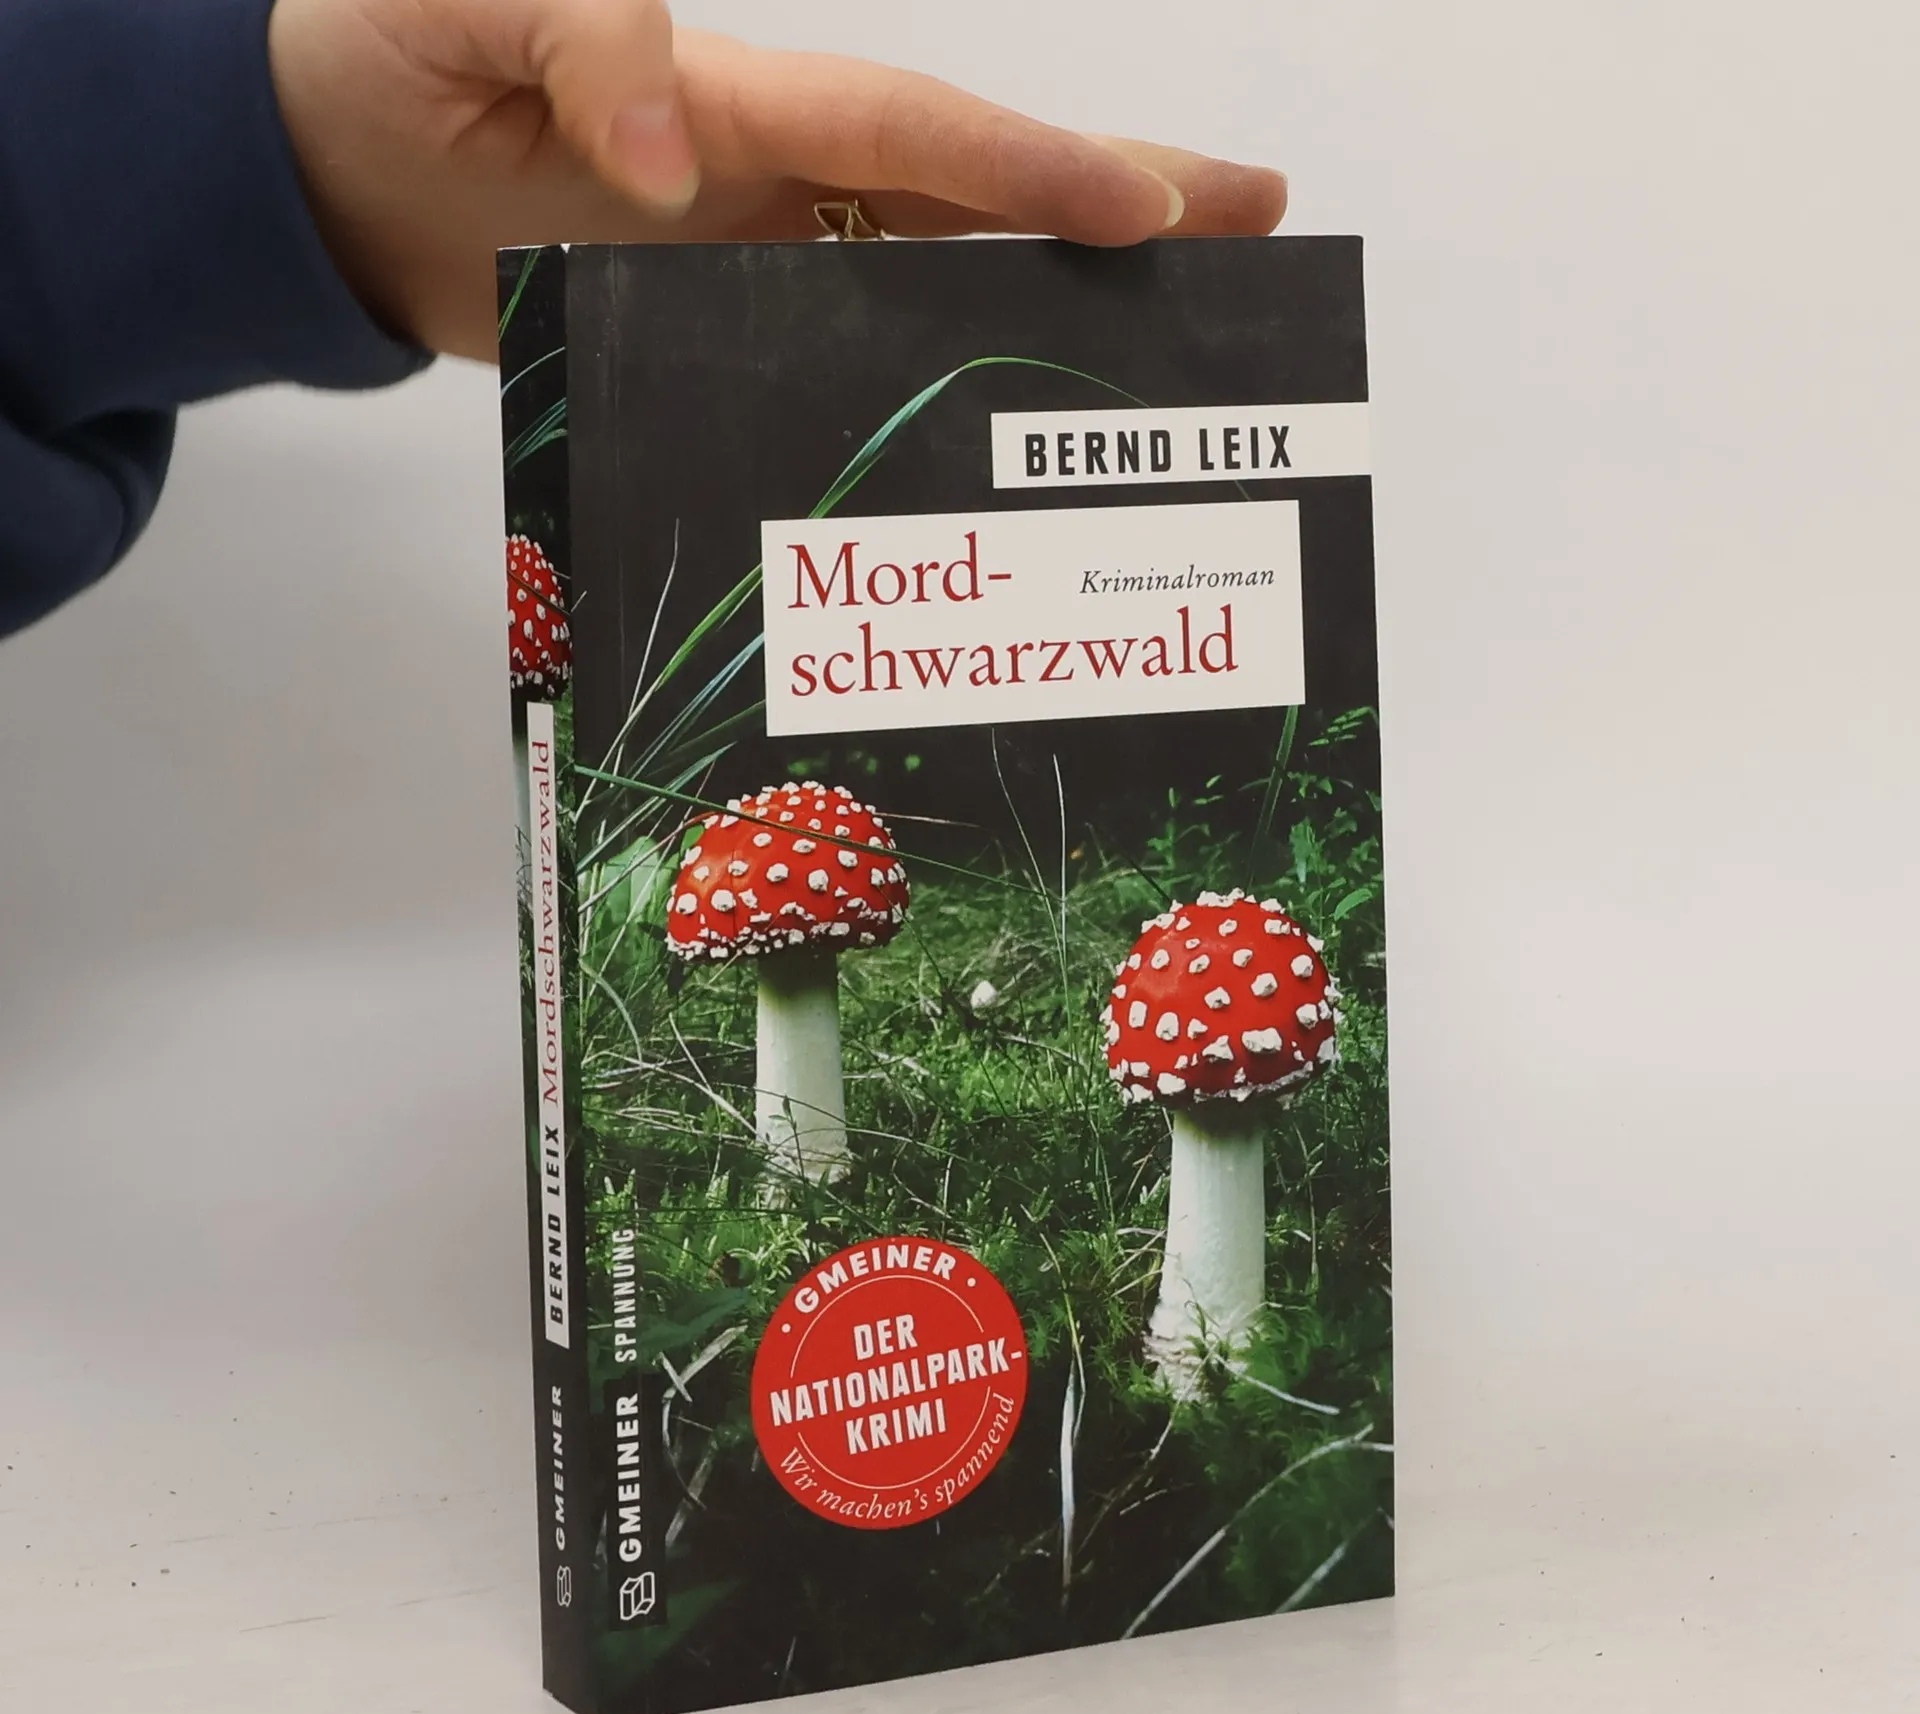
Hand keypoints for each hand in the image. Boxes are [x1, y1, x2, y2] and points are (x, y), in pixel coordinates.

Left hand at [268, 0, 1289, 360]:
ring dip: (1048, 315)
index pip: (911, 135)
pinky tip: (985, 457)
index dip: (1032, 170)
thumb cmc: (375, 59)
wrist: (317, 178)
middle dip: (1117, 209)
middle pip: (973, 199)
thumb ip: (576, 36)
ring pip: (931, 288)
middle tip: (1257, 228)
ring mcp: (753, 269)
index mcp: (737, 101)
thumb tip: (670, 154)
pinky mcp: (711, 340)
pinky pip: (836, 375)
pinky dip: (919, 409)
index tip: (1156, 209)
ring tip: (1169, 346)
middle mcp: (772, 184)